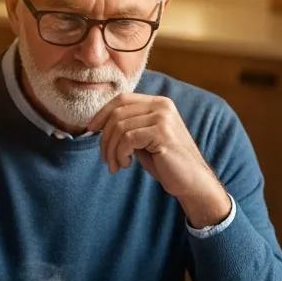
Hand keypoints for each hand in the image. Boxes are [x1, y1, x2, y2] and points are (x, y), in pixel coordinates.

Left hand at [86, 93, 230, 227]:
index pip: (121, 99)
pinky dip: (120, 154)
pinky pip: (127, 139)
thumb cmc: (165, 162)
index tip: (90, 130)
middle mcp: (162, 105)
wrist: (191, 181)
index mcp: (158, 103)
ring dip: (111, 150)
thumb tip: (96, 124)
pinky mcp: (162, 133)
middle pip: (117, 113)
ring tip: (116, 165)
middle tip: (106, 159)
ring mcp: (163, 118)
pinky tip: (126, 164)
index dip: (102, 113)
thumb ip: (128, 126)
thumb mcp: (143, 139)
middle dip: (105, 139)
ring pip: (119, 127)